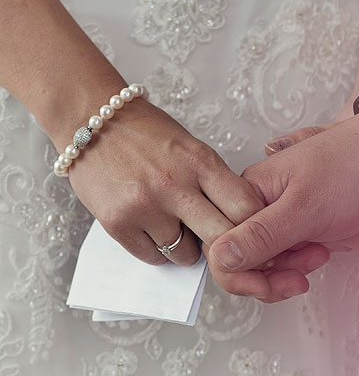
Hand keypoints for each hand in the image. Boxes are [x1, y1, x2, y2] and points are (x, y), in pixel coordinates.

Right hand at [67, 96, 263, 265]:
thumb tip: (241, 228)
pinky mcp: (117, 222)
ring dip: (186, 247)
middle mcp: (174, 185)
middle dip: (224, 246)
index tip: (249, 232)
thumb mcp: (193, 149)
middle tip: (219, 243)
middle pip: (221, 238)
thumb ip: (217, 185)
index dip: (253, 227)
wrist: (89, 118)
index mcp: (201, 163)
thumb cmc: (147, 135)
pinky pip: (153, 257)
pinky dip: (157, 249)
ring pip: (186, 254)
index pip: (247, 209)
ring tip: (175, 225)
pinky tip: (152, 228)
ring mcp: (144, 206)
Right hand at [207, 104, 358, 301]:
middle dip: (284, 269)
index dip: (242, 273)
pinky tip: (348, 237)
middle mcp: (267, 207)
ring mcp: (294, 219)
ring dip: (313, 259)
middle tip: (311, 261)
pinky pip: (318, 255)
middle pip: (255, 264)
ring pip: (289, 264)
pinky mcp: (319, 228)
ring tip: (330, 246)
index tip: (269, 284)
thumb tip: (219, 256)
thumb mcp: (306, 206)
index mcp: (251, 194)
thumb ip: (261, 235)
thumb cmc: (357, 165)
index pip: (224, 248)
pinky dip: (337, 249)